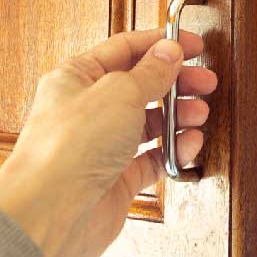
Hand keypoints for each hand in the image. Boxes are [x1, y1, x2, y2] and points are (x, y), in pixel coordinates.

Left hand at [0, 29, 217, 256]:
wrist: (51, 213)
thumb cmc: (67, 148)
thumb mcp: (119, 93)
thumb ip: (150, 72)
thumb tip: (169, 52)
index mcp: (76, 78)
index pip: (124, 49)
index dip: (161, 44)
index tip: (193, 45)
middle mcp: (86, 111)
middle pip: (140, 86)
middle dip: (176, 82)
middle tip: (205, 82)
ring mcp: (101, 147)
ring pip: (148, 123)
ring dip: (177, 116)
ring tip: (199, 114)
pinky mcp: (115, 181)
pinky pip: (151, 159)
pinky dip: (173, 151)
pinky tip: (189, 145)